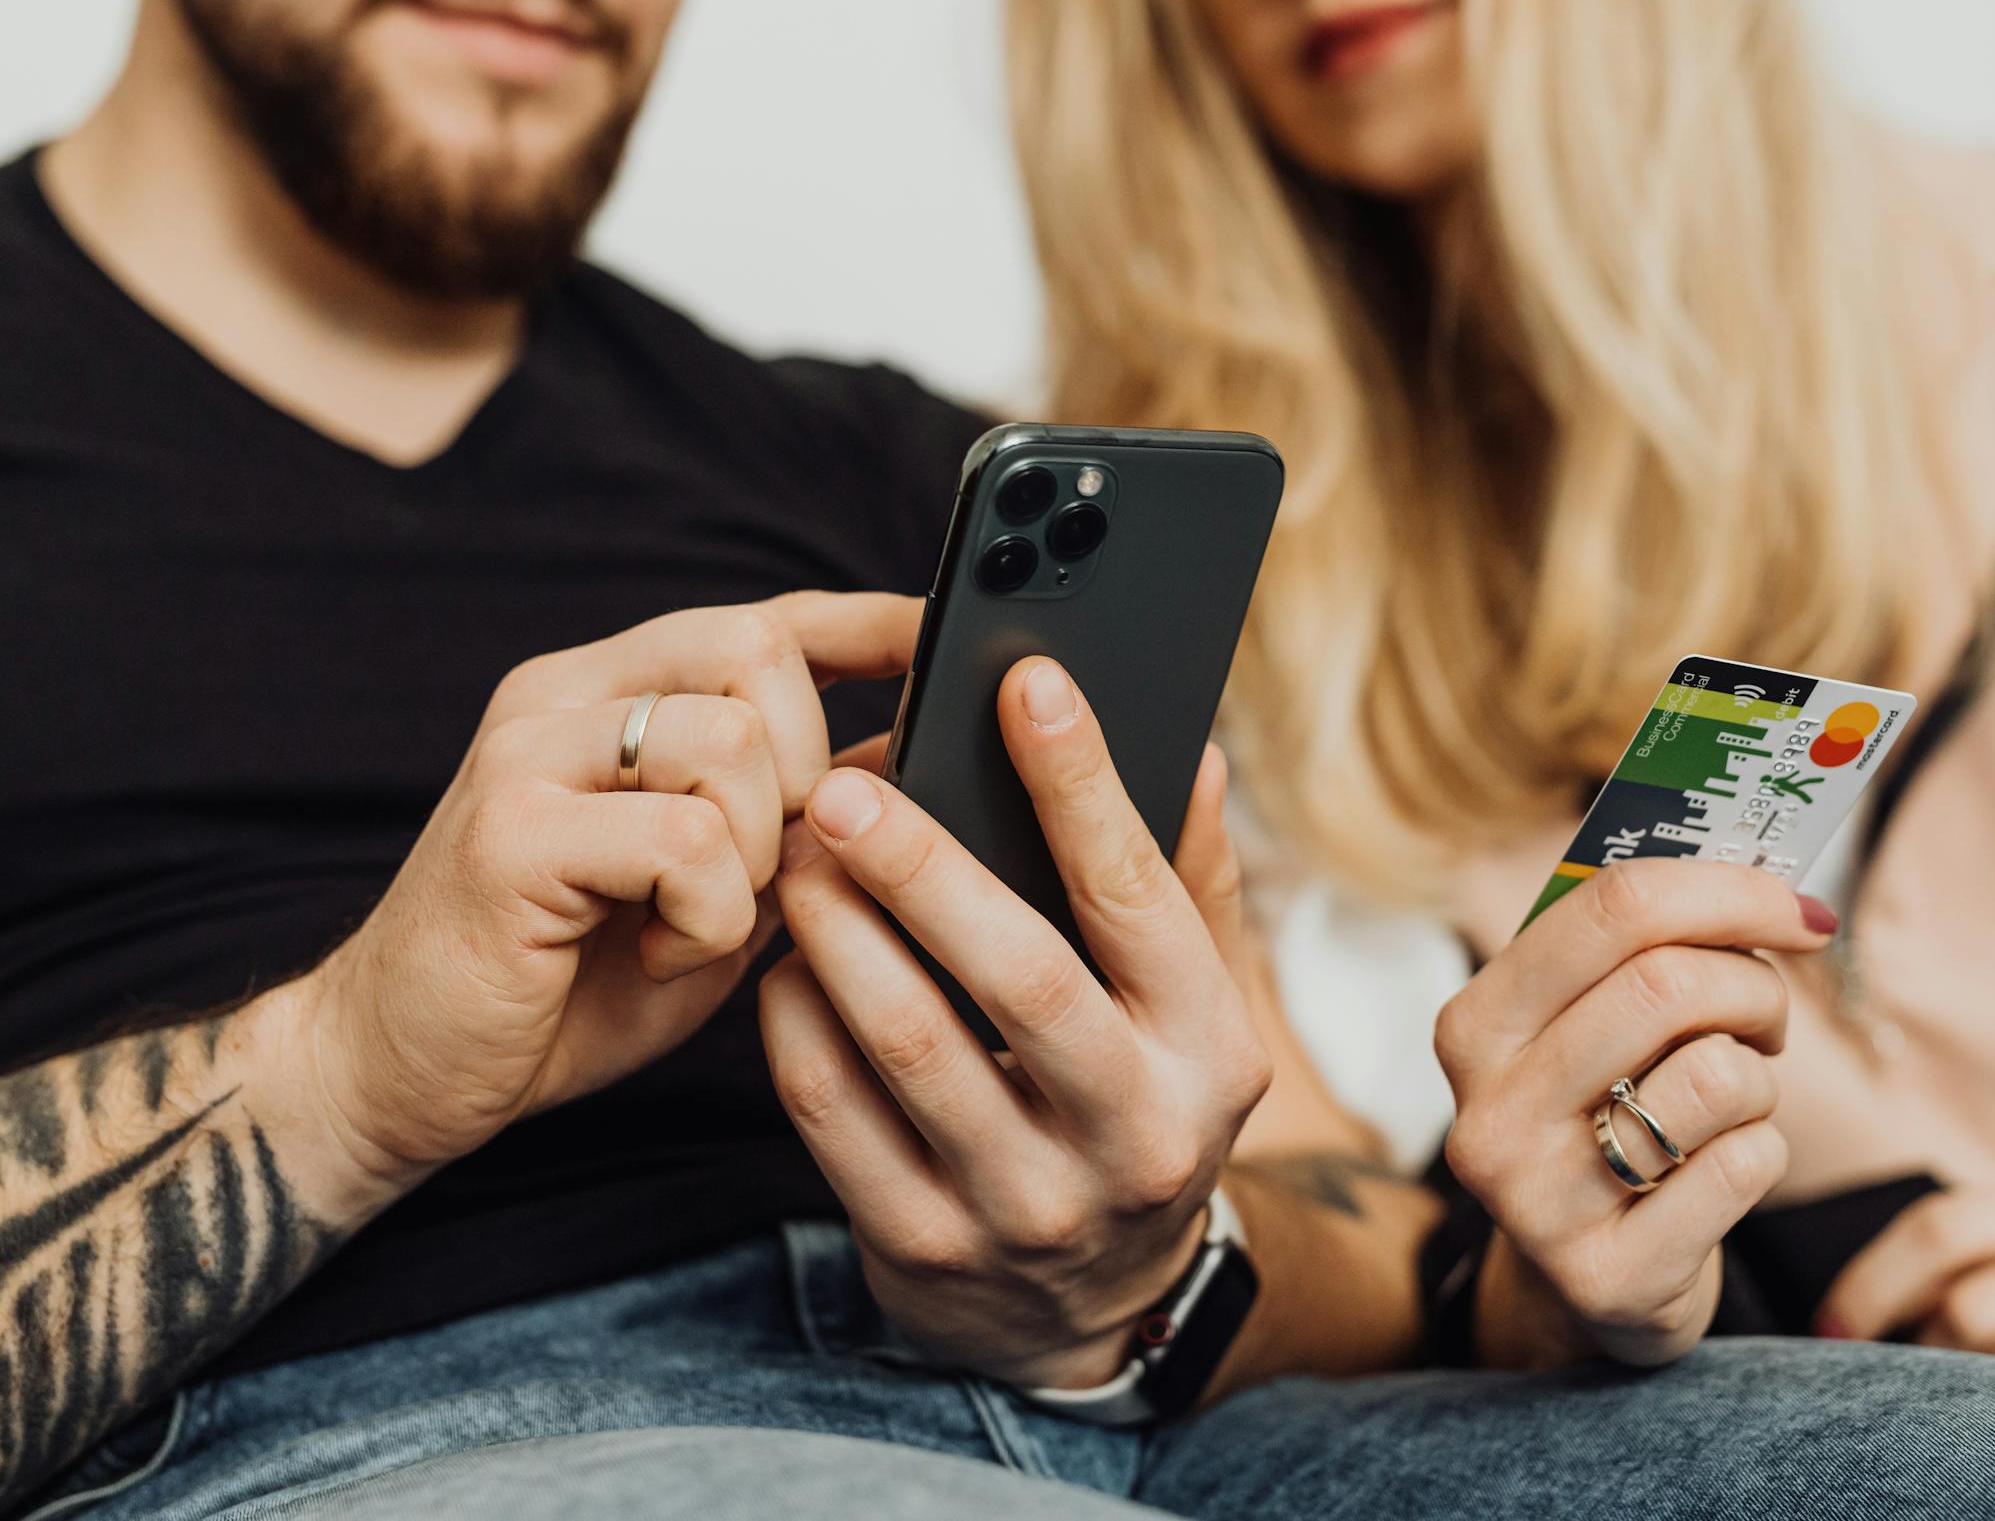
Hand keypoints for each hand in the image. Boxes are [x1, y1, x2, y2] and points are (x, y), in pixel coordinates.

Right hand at [290, 592, 920, 1189]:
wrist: (402, 1073)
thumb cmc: (566, 984)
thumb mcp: (712, 885)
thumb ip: (790, 818)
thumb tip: (908, 762)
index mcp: (612, 694)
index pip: (763, 619)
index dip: (863, 624)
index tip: (944, 636)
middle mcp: (565, 698)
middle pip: (758, 651)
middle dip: (807, 771)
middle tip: (765, 867)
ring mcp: (530, 754)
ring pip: (734, 744)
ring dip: (754, 857)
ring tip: (694, 921)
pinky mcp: (513, 833)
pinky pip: (686, 842)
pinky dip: (705, 918)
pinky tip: (652, 953)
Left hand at [757, 657, 1272, 1388]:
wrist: (1089, 1311)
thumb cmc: (1136, 1104)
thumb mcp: (1196, 1010)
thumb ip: (1191, 883)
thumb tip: (1192, 750)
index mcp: (1210, 1053)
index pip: (1142, 899)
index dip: (1084, 785)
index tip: (1028, 684)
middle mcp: (1132, 1136)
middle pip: (1022, 977)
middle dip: (925, 867)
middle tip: (845, 788)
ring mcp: (1025, 1204)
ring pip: (912, 1046)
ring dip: (841, 934)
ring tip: (798, 855)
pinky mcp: (923, 1246)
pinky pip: (833, 1115)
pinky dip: (798, 1020)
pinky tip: (783, 958)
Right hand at [1433, 859, 1834, 1367]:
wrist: (1585, 1282)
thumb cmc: (1604, 1117)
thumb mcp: (1586, 1027)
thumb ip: (1637, 948)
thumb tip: (1770, 876)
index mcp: (1477, 1023)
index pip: (1613, 906)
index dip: (1728, 890)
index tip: (1798, 908)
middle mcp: (1489, 1110)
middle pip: (1670, 983)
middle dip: (1756, 988)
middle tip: (1767, 1017)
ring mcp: (1538, 1201)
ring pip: (1716, 1076)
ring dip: (1757, 1080)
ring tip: (1730, 1099)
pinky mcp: (1607, 1274)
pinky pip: (1742, 1166)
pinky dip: (1760, 1153)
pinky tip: (1719, 1169)